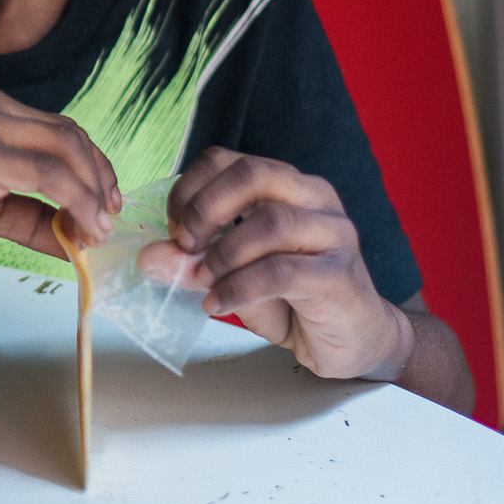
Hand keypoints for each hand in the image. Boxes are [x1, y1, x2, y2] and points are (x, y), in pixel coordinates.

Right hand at [0, 85, 120, 258]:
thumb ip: (25, 216)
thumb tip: (72, 240)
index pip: (60, 132)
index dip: (93, 171)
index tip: (104, 211)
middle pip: (71, 136)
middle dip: (101, 182)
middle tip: (107, 226)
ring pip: (67, 149)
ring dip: (93, 195)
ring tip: (95, 234)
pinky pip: (46, 172)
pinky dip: (75, 202)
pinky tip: (78, 230)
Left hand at [136, 146, 406, 380]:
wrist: (354, 342)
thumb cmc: (293, 300)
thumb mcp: (231, 276)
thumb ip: (194, 262)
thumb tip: (149, 256)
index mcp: (285, 185)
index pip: (226, 160)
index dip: (189, 189)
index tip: (172, 229)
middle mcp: (313, 197)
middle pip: (252, 174)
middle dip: (205, 209)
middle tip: (185, 246)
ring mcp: (333, 233)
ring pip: (270, 221)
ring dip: (223, 253)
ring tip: (204, 283)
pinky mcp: (340, 274)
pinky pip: (282, 270)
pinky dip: (239, 287)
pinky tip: (218, 303)